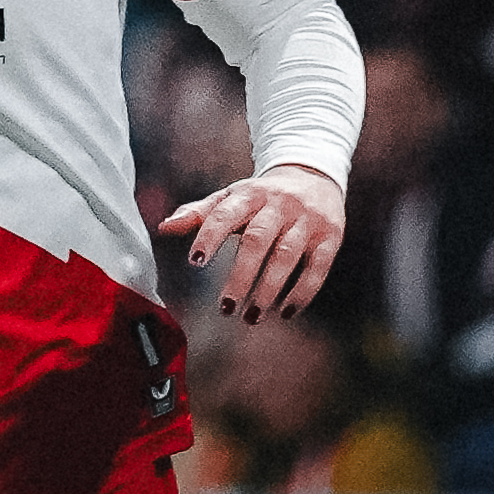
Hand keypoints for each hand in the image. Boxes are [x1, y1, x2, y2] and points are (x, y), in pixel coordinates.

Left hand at [161, 162, 344, 323]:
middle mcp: (280, 204)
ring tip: (251, 317)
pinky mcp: (330, 236)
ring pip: (286, 255)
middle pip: (257, 240)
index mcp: (250, 193)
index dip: (210, 236)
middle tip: (226, 307)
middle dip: (241, 276)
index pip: (226, 213)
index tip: (195, 262)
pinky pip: (317, 267)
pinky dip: (302, 292)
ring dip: (268, 289)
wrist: (314, 176)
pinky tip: (285, 312)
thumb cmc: (262, 196)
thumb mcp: (232, 197)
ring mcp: (307, 220)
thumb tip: (164, 227)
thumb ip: (199, 214)